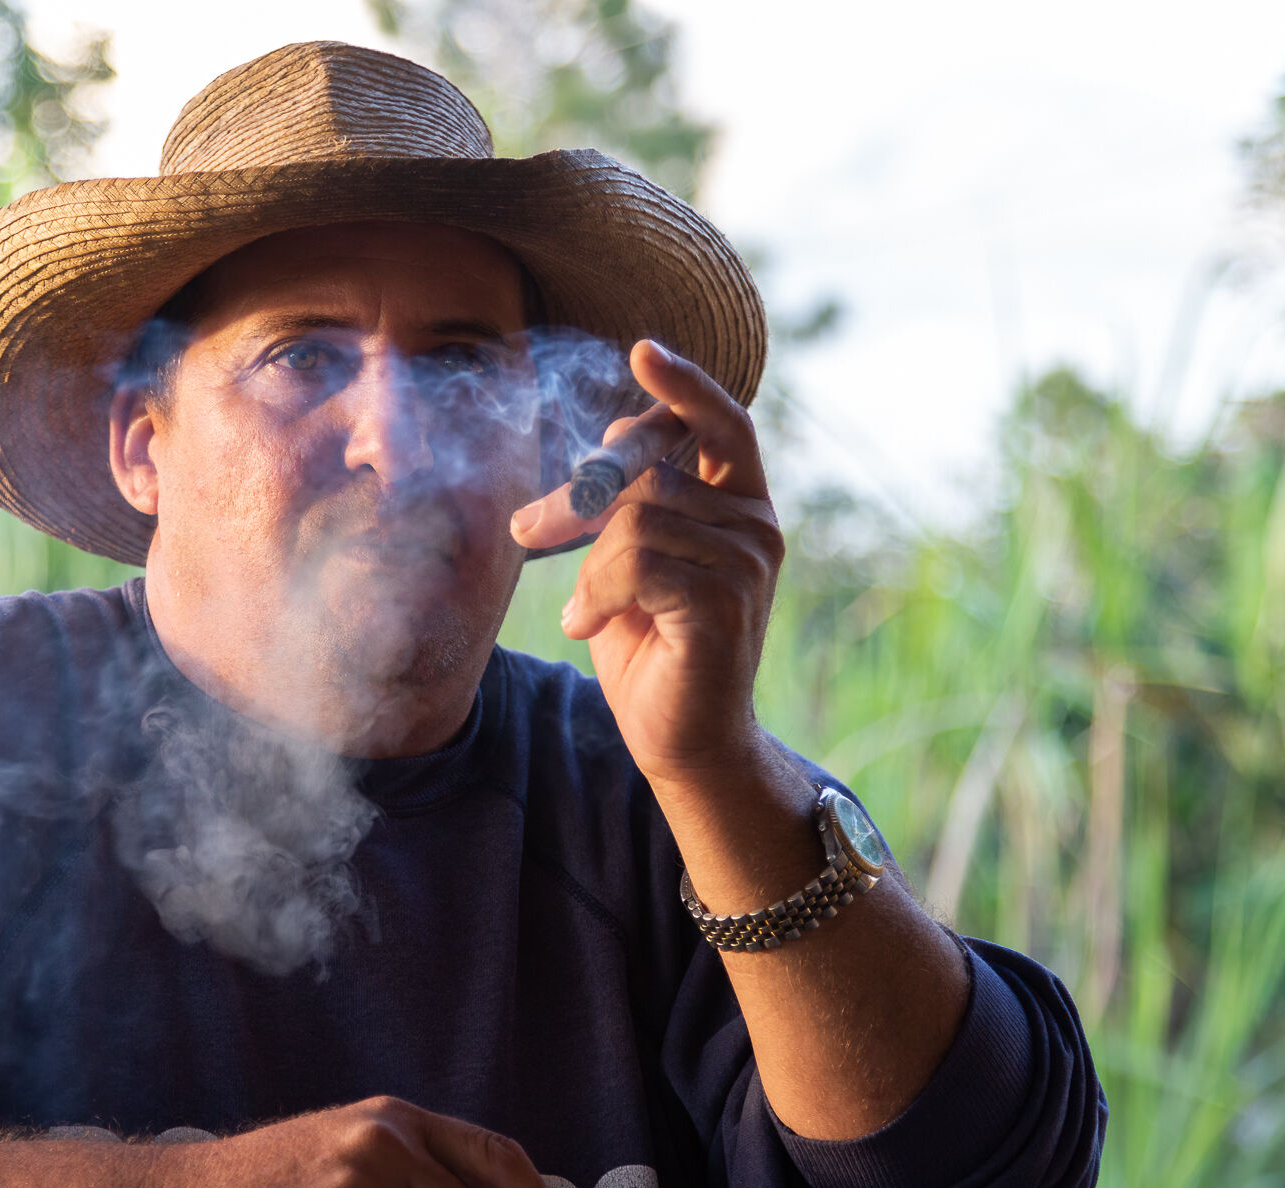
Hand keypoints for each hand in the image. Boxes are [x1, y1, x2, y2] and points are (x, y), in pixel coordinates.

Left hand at [509, 340, 782, 785]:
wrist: (683, 743)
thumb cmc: (652, 651)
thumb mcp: (632, 563)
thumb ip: (630, 501)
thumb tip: (613, 430)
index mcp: (740, 507)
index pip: (724, 424)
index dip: (685, 384)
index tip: (641, 349)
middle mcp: (757, 527)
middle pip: (649, 470)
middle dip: (576, 498)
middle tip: (527, 532)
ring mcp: (748, 565)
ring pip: (637, 517)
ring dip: (589, 565)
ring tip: (586, 611)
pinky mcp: (725, 605)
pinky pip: (639, 562)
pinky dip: (598, 593)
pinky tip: (590, 628)